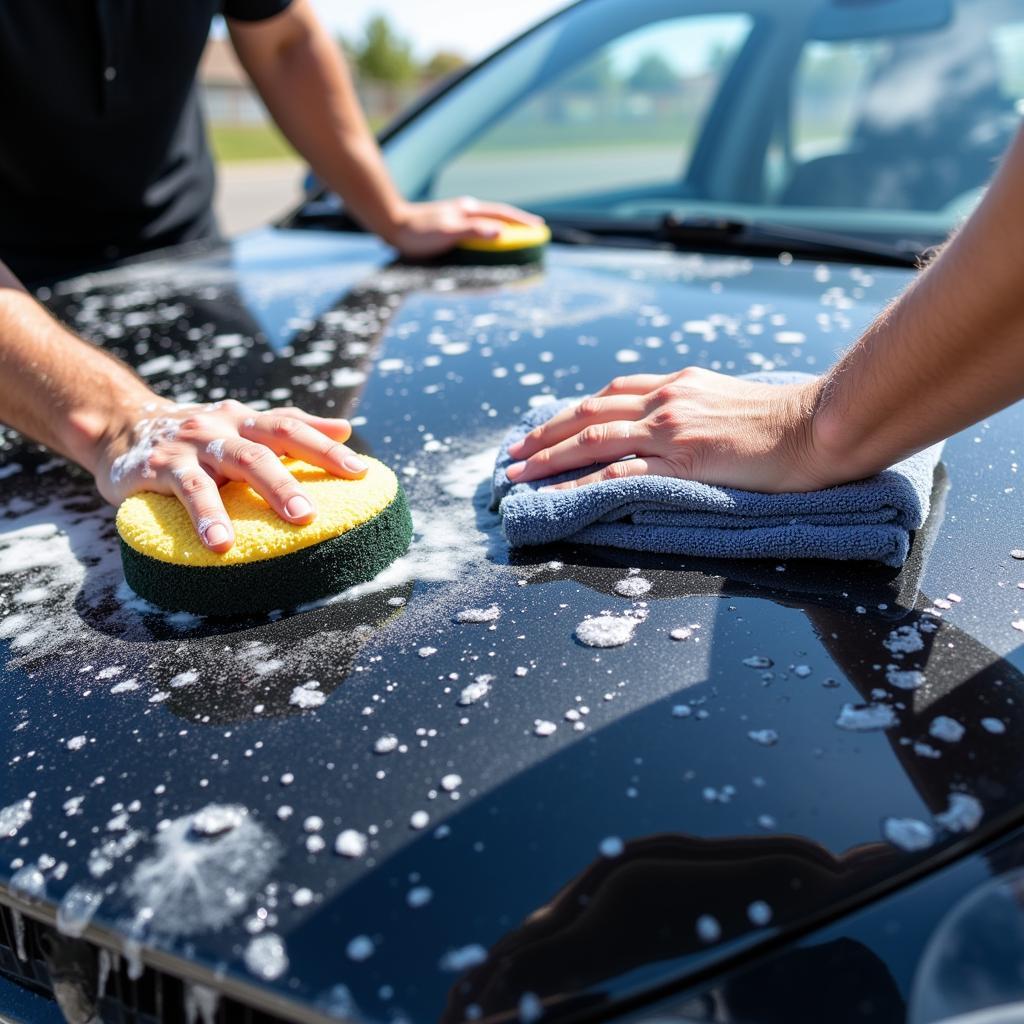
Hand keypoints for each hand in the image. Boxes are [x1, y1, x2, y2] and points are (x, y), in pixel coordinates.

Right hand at [92, 398, 367, 551]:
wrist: (120, 426)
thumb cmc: (197, 437)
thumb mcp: (241, 426)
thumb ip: (289, 426)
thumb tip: (344, 428)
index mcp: (246, 420)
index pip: (291, 427)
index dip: (325, 447)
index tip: (360, 471)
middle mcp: (222, 427)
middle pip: (267, 446)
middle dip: (297, 477)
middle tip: (319, 509)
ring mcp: (191, 444)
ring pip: (235, 464)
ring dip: (266, 491)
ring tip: (294, 522)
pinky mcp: (158, 466)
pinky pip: (188, 490)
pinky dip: (207, 516)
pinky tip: (221, 544)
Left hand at [389, 196, 543, 258]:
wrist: (390, 224)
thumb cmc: (417, 232)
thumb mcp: (447, 233)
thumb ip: (473, 232)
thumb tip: (500, 232)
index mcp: (468, 211)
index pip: (502, 215)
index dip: (521, 222)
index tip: (539, 228)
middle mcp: (464, 210)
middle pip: (498, 215)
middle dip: (517, 223)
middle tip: (535, 230)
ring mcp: (456, 215)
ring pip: (487, 219)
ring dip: (504, 225)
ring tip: (516, 234)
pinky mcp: (448, 223)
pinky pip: (476, 226)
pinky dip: (488, 230)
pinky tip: (486, 237)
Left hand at [505, 367, 831, 493]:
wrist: (818, 426)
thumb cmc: (781, 420)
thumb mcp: (726, 399)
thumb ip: (691, 407)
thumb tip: (667, 426)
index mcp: (676, 384)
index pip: (609, 392)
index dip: (571, 411)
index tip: (545, 427)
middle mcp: (665, 400)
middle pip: (587, 412)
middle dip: (543, 433)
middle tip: (512, 454)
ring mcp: (671, 429)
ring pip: (591, 439)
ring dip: (547, 457)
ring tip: (516, 475)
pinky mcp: (681, 460)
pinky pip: (617, 474)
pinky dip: (579, 485)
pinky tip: (555, 496)